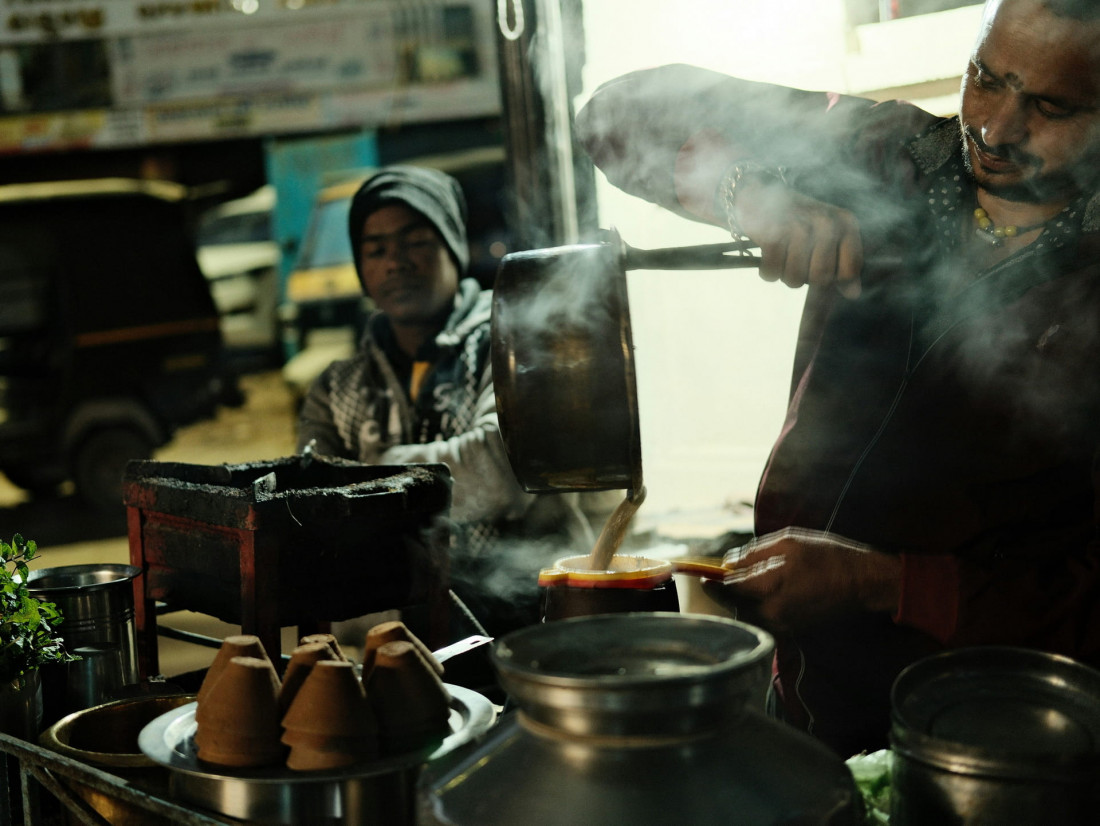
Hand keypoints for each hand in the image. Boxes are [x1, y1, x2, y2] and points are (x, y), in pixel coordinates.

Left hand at [701, 528, 899, 633]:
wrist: (863, 582)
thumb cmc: (828, 555)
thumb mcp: (788, 542)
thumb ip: (753, 554)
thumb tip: (728, 563)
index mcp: (769, 587)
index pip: (727, 588)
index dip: (712, 580)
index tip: (702, 574)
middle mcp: (772, 612)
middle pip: (734, 604)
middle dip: (725, 590)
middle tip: (718, 577)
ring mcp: (783, 624)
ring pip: (748, 614)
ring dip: (740, 600)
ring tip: (745, 583)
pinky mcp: (792, 630)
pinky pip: (764, 620)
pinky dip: (757, 608)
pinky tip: (765, 593)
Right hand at [733, 174, 863, 298]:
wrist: (759, 194)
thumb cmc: (797, 220)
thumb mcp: (828, 236)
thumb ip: (843, 264)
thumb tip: (853, 294)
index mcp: (845, 223)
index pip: (848, 272)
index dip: (832, 278)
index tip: (818, 265)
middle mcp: (826, 223)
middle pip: (820, 278)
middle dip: (804, 277)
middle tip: (795, 259)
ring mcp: (799, 227)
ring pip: (794, 279)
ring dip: (784, 274)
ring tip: (781, 255)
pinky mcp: (773, 233)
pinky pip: (772, 272)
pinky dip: (767, 271)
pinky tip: (767, 255)